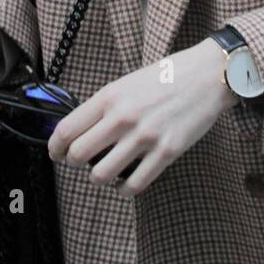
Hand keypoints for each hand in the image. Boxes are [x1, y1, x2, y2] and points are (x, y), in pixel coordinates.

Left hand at [47, 39, 234, 197]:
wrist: (208, 74)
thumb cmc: (168, 76)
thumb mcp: (127, 83)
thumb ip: (104, 106)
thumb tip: (81, 131)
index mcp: (110, 97)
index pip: (66, 130)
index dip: (55, 148)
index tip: (57, 154)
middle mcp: (123, 117)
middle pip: (78, 155)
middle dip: (74, 163)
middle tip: (80, 162)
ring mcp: (145, 136)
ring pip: (101, 174)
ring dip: (98, 177)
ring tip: (105, 171)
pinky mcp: (167, 152)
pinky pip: (134, 184)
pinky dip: (124, 189)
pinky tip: (125, 182)